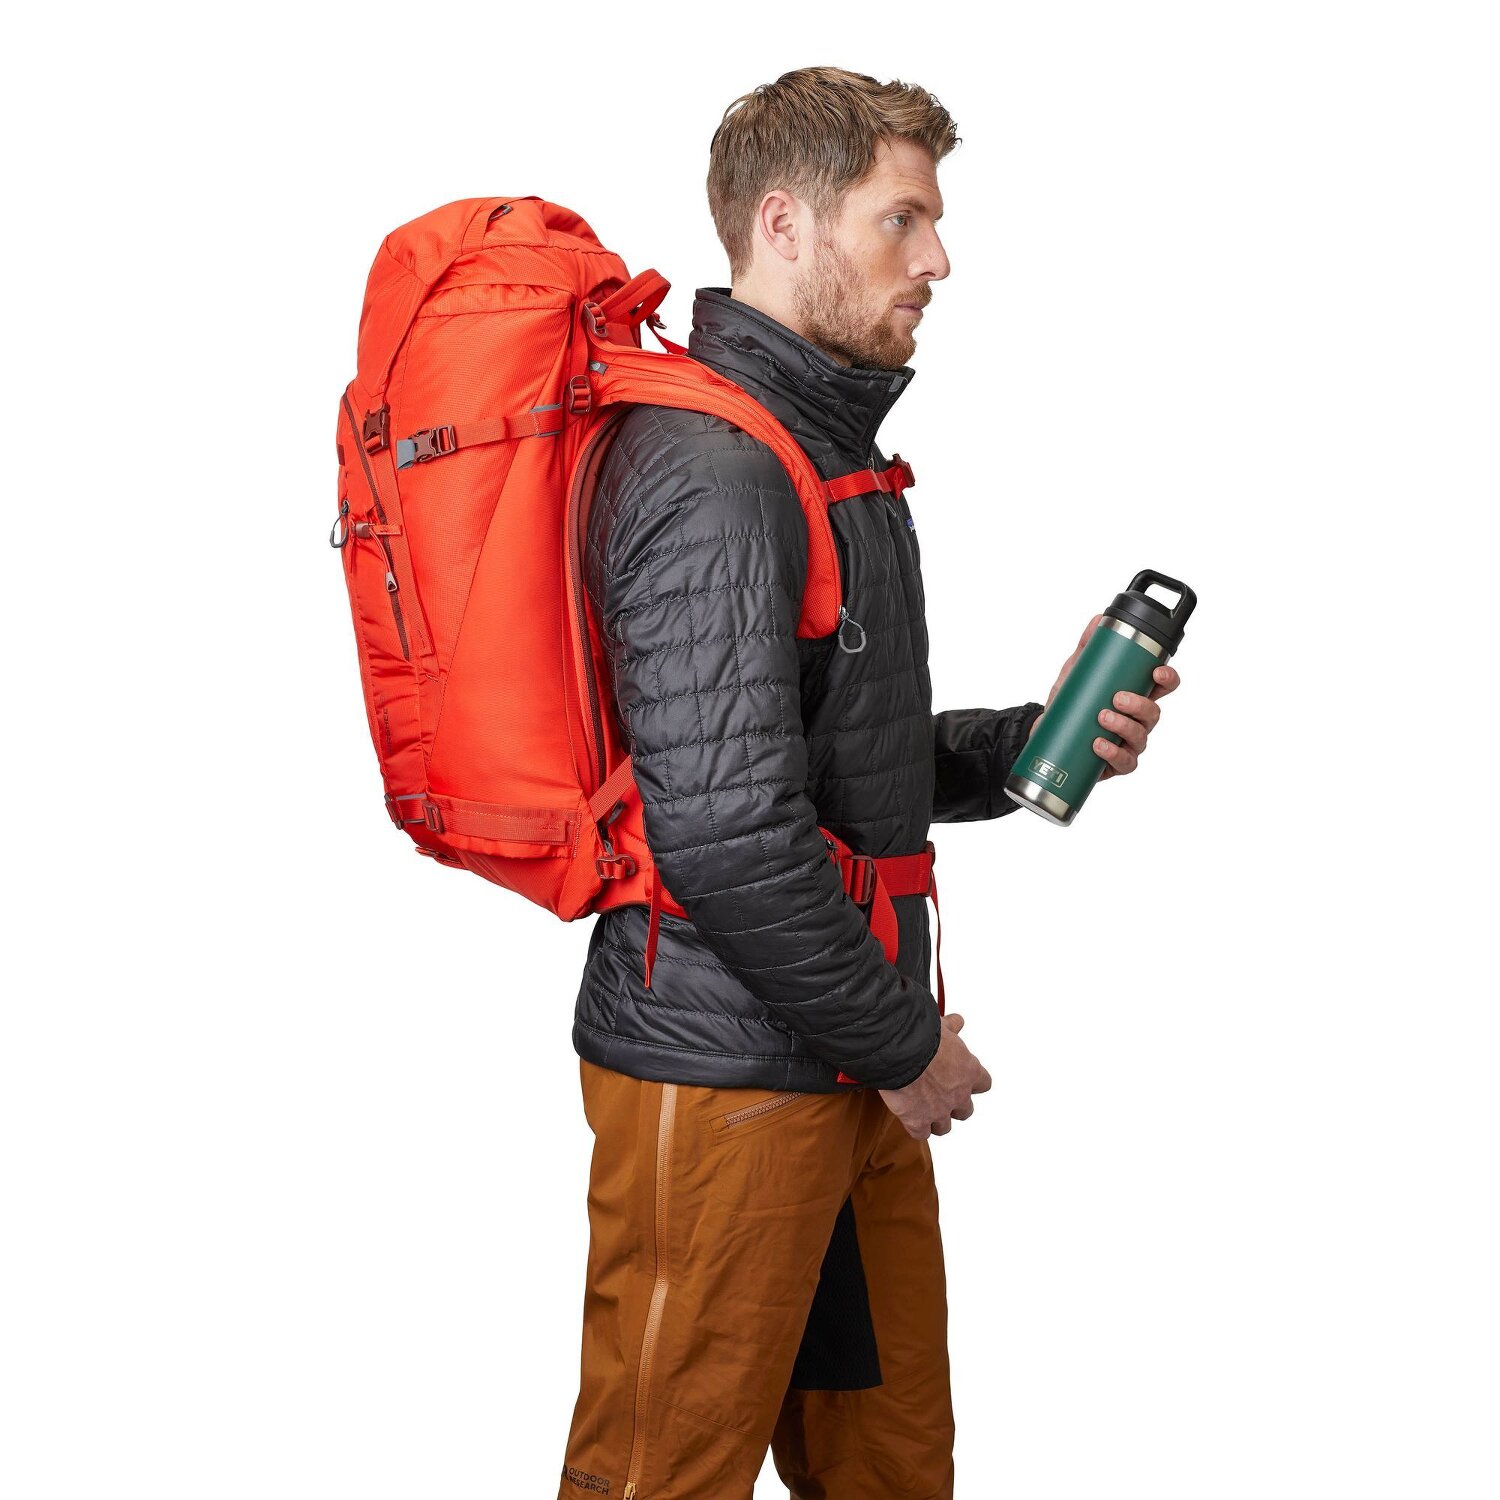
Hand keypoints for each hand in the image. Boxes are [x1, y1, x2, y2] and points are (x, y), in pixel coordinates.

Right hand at [879, 1012, 991, 1139]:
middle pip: (965, 1111)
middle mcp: (958, 1094)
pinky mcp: (918, 1121)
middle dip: (955, 1106)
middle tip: (941, 1096)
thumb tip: (957, 1021)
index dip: (972, 1083)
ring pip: (944, 1127)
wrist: (901, 1050)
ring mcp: (939, 1111)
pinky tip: (909, 1118)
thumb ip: (951, 1027)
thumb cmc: (922, 1035)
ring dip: (935, 1120)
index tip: (962, 1078)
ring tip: (923, 1110)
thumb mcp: (941, 1026)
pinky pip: (921, 1134)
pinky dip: (916, 1128)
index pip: (983, 1084)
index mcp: (969, 1071)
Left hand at [1032, 614, 1180, 779]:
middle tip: (1117, 697)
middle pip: (1155, 712)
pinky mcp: (1116, 763)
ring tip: (1103, 717)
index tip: (1157, 670)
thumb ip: (1087, 647)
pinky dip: (1113, 754)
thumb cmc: (1070, 703)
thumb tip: (1097, 619)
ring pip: (1141, 737)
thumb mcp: (1076, 673)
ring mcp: (1129, 742)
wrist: (1045, 734)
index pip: (1163, 685)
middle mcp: (1137, 720)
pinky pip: (1125, 762)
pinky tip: (1099, 746)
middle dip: (1140, 704)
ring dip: (1124, 726)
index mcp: (1135, 694)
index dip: (1168, 677)